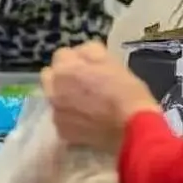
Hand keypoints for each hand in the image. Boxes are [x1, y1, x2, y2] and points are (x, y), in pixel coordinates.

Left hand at [40, 41, 159, 153]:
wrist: (132, 128)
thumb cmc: (126, 91)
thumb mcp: (112, 61)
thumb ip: (90, 51)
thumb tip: (81, 53)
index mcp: (65, 69)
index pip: (61, 55)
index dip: (76, 59)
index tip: (88, 66)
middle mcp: (53, 91)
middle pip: (50, 77)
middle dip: (63, 77)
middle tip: (83, 83)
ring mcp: (56, 113)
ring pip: (54, 98)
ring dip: (64, 97)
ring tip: (86, 103)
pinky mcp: (62, 131)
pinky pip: (61, 118)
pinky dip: (70, 117)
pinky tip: (87, 120)